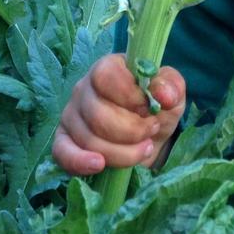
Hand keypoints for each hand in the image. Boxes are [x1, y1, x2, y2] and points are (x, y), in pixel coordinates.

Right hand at [52, 53, 186, 175]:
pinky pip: (62, 153)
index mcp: (107, 67)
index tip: (151, 110)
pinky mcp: (64, 140)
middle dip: (131, 131)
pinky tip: (99, 166)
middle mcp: (83, 88)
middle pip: (97, 114)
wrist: (150, 135)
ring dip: (122, 152)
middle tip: (152, 132)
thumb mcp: (171, 92)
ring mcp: (70, 114)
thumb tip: (162, 95)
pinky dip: (79, 162)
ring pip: (88, 138)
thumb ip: (170, 86)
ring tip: (144, 149)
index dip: (130, 97)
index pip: (106, 76)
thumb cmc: (157, 107)